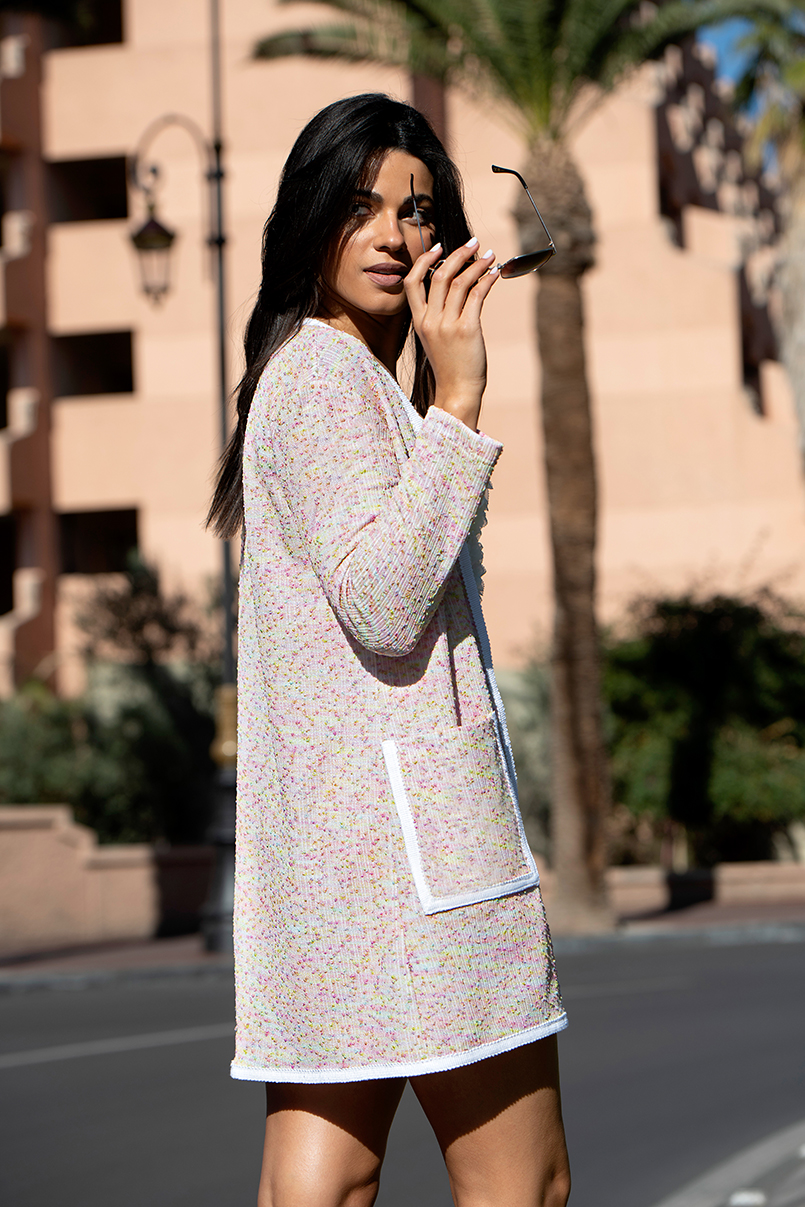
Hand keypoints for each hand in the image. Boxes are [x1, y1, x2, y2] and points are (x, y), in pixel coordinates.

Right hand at [404, 236, 498, 430]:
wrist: (457, 391)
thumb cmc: (450, 366)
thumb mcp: (436, 339)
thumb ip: (440, 316)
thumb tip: (457, 289)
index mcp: (419, 321)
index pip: (413, 282)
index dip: (424, 261)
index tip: (439, 248)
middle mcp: (431, 320)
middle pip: (440, 276)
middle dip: (458, 254)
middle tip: (473, 243)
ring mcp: (447, 325)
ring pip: (460, 282)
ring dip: (477, 264)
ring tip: (490, 256)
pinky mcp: (466, 329)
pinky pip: (477, 295)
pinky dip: (487, 280)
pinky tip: (495, 274)